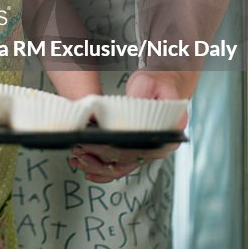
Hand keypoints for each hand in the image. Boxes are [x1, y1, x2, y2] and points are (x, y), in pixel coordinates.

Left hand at [68, 69, 189, 183]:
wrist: (166, 83)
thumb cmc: (159, 82)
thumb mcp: (147, 83)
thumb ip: (137, 96)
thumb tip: (124, 112)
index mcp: (168, 132)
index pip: (136, 150)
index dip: (111, 151)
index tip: (92, 145)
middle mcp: (160, 146)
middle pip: (127, 162)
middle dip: (99, 160)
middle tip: (80, 151)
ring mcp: (150, 150)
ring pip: (122, 167)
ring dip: (98, 166)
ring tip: (79, 158)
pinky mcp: (140, 149)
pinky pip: (121, 163)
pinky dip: (103, 165)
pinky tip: (88, 165)